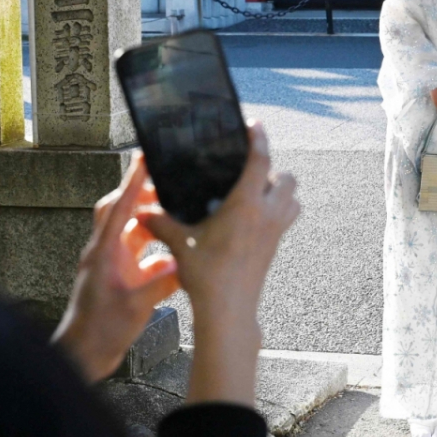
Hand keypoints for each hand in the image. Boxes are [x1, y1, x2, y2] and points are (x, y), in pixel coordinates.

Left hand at [52, 153, 180, 382]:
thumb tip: (182, 263)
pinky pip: (142, 256)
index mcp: (104, 253)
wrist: (83, 356)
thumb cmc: (99, 332)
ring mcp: (112, 265)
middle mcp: (106, 253)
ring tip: (177, 218)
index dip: (133, 181)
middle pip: (119, 210)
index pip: (119, 207)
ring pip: (133, 232)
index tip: (145, 158)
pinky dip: (159, 254)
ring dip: (153, 224)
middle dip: (141, 195)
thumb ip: (161, 281)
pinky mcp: (120, 278)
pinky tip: (177, 260)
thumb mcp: (136, 306)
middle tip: (167, 186)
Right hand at [140, 122, 299, 405]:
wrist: (229, 312)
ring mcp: (276, 231)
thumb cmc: (205, 276)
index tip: (254, 124)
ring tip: (255, 192)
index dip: (258, 138)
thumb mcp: (180, 245)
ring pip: (294, 198)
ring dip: (281, 190)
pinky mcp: (276, 245)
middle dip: (273, 169)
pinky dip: (279, 209)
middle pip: (288, 178)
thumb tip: (142, 212)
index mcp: (246, 206)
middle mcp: (267, 214)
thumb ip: (162, 223)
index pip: (259, 161)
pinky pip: (288, 217)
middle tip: (247, 173)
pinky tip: (254, 216)